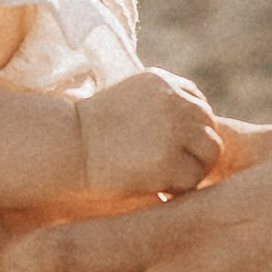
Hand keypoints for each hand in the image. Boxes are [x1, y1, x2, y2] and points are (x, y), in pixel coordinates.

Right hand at [76, 68, 223, 201]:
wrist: (62, 147)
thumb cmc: (85, 132)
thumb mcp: (123, 103)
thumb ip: (155, 108)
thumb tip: (182, 133)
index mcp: (162, 81)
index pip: (196, 103)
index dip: (188, 129)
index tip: (170, 148)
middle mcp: (174, 99)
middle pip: (208, 127)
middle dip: (193, 150)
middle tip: (169, 171)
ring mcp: (175, 128)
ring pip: (209, 152)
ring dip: (192, 169)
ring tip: (163, 180)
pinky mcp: (169, 159)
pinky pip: (194, 178)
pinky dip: (179, 188)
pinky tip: (156, 189)